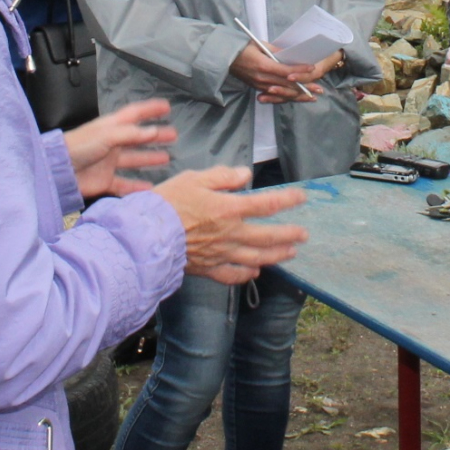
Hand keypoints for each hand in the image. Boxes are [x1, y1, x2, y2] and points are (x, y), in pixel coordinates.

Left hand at [65, 98, 175, 198]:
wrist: (59, 170)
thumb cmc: (79, 146)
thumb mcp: (107, 135)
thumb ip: (131, 134)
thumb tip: (154, 131)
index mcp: (111, 127)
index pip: (134, 114)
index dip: (150, 109)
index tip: (166, 107)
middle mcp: (112, 143)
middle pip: (138, 137)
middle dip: (155, 135)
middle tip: (173, 135)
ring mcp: (108, 162)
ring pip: (134, 159)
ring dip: (149, 158)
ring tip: (166, 157)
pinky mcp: (104, 180)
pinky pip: (124, 184)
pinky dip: (137, 187)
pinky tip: (150, 187)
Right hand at [154, 165, 309, 283]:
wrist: (146, 237)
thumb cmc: (168, 203)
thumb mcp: (194, 179)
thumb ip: (222, 177)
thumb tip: (244, 175)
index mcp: (229, 208)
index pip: (266, 204)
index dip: (286, 200)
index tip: (301, 197)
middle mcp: (231, 234)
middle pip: (268, 236)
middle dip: (289, 234)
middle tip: (304, 234)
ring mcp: (222, 254)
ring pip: (256, 257)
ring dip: (276, 255)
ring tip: (290, 253)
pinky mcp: (209, 269)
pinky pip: (233, 275)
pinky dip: (247, 274)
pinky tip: (255, 271)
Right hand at [229, 44, 335, 103]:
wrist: (225, 58)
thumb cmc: (243, 48)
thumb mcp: (260, 44)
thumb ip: (277, 51)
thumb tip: (292, 55)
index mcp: (263, 65)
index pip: (286, 70)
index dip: (300, 71)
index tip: (312, 69)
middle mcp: (262, 78)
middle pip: (287, 85)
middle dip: (305, 87)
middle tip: (320, 89)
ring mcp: (260, 85)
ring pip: (283, 93)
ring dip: (299, 96)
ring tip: (313, 97)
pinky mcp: (258, 88)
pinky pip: (276, 95)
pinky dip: (288, 97)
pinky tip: (297, 98)